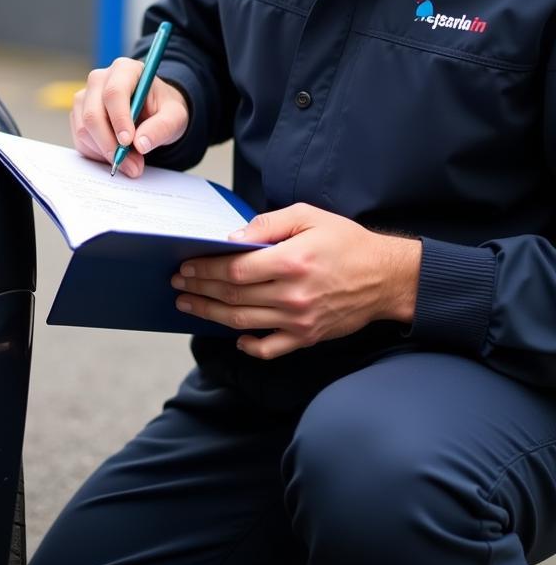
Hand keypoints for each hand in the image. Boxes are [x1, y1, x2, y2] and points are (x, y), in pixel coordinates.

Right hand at [70, 57, 188, 176]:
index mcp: (125, 70)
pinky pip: (81, 140)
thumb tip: (140, 144)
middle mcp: (99, 80)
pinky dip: (98, 154)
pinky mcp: (78, 115)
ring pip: (84, 130)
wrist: (153, 112)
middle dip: (110, 144)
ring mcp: (85, 97)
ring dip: (106, 153)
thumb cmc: (164, 109)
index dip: (119, 119)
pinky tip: (118, 156)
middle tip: (132, 166)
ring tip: (131, 164)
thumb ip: (162, 128)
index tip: (128, 142)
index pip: (114, 93)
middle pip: (92, 114)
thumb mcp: (175, 117)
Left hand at [171, 203, 421, 358]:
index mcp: (291, 261)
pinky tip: (233, 335)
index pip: (234, 270)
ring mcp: (299, 320)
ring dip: (210, 314)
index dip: (205, 270)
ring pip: (242, 321)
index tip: (186, 266)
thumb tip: (233, 239)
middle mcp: (293, 294)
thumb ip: (268, 224)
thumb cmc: (345, 242)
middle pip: (232, 296)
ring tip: (188, 305)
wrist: (386, 277)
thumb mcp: (308, 216)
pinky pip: (270, 348)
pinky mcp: (307, 337)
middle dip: (199, 290)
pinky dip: (248, 345)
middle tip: (177, 285)